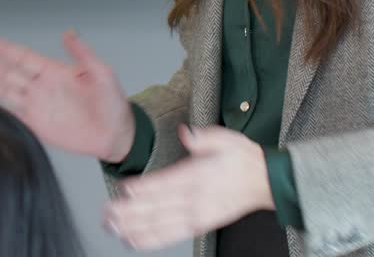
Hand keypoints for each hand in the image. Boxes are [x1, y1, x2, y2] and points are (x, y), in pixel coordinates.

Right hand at [0, 31, 133, 161]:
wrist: (116, 135)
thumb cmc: (113, 104)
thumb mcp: (102, 72)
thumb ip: (83, 53)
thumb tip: (69, 33)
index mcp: (54, 71)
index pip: (23, 57)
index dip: (4, 49)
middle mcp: (41, 87)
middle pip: (6, 71)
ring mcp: (37, 105)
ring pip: (4, 89)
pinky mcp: (37, 124)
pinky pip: (12, 111)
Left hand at [104, 125, 274, 250]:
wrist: (264, 181)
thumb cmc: (242, 159)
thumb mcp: (225, 139)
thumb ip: (204, 137)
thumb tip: (187, 133)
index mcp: (198, 175)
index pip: (166, 183)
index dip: (144, 187)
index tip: (124, 190)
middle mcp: (195, 198)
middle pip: (157, 207)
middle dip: (130, 212)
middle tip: (108, 214)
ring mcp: (196, 215)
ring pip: (160, 224)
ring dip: (135, 227)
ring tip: (113, 227)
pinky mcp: (199, 225)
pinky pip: (171, 235)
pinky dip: (151, 240)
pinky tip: (134, 240)